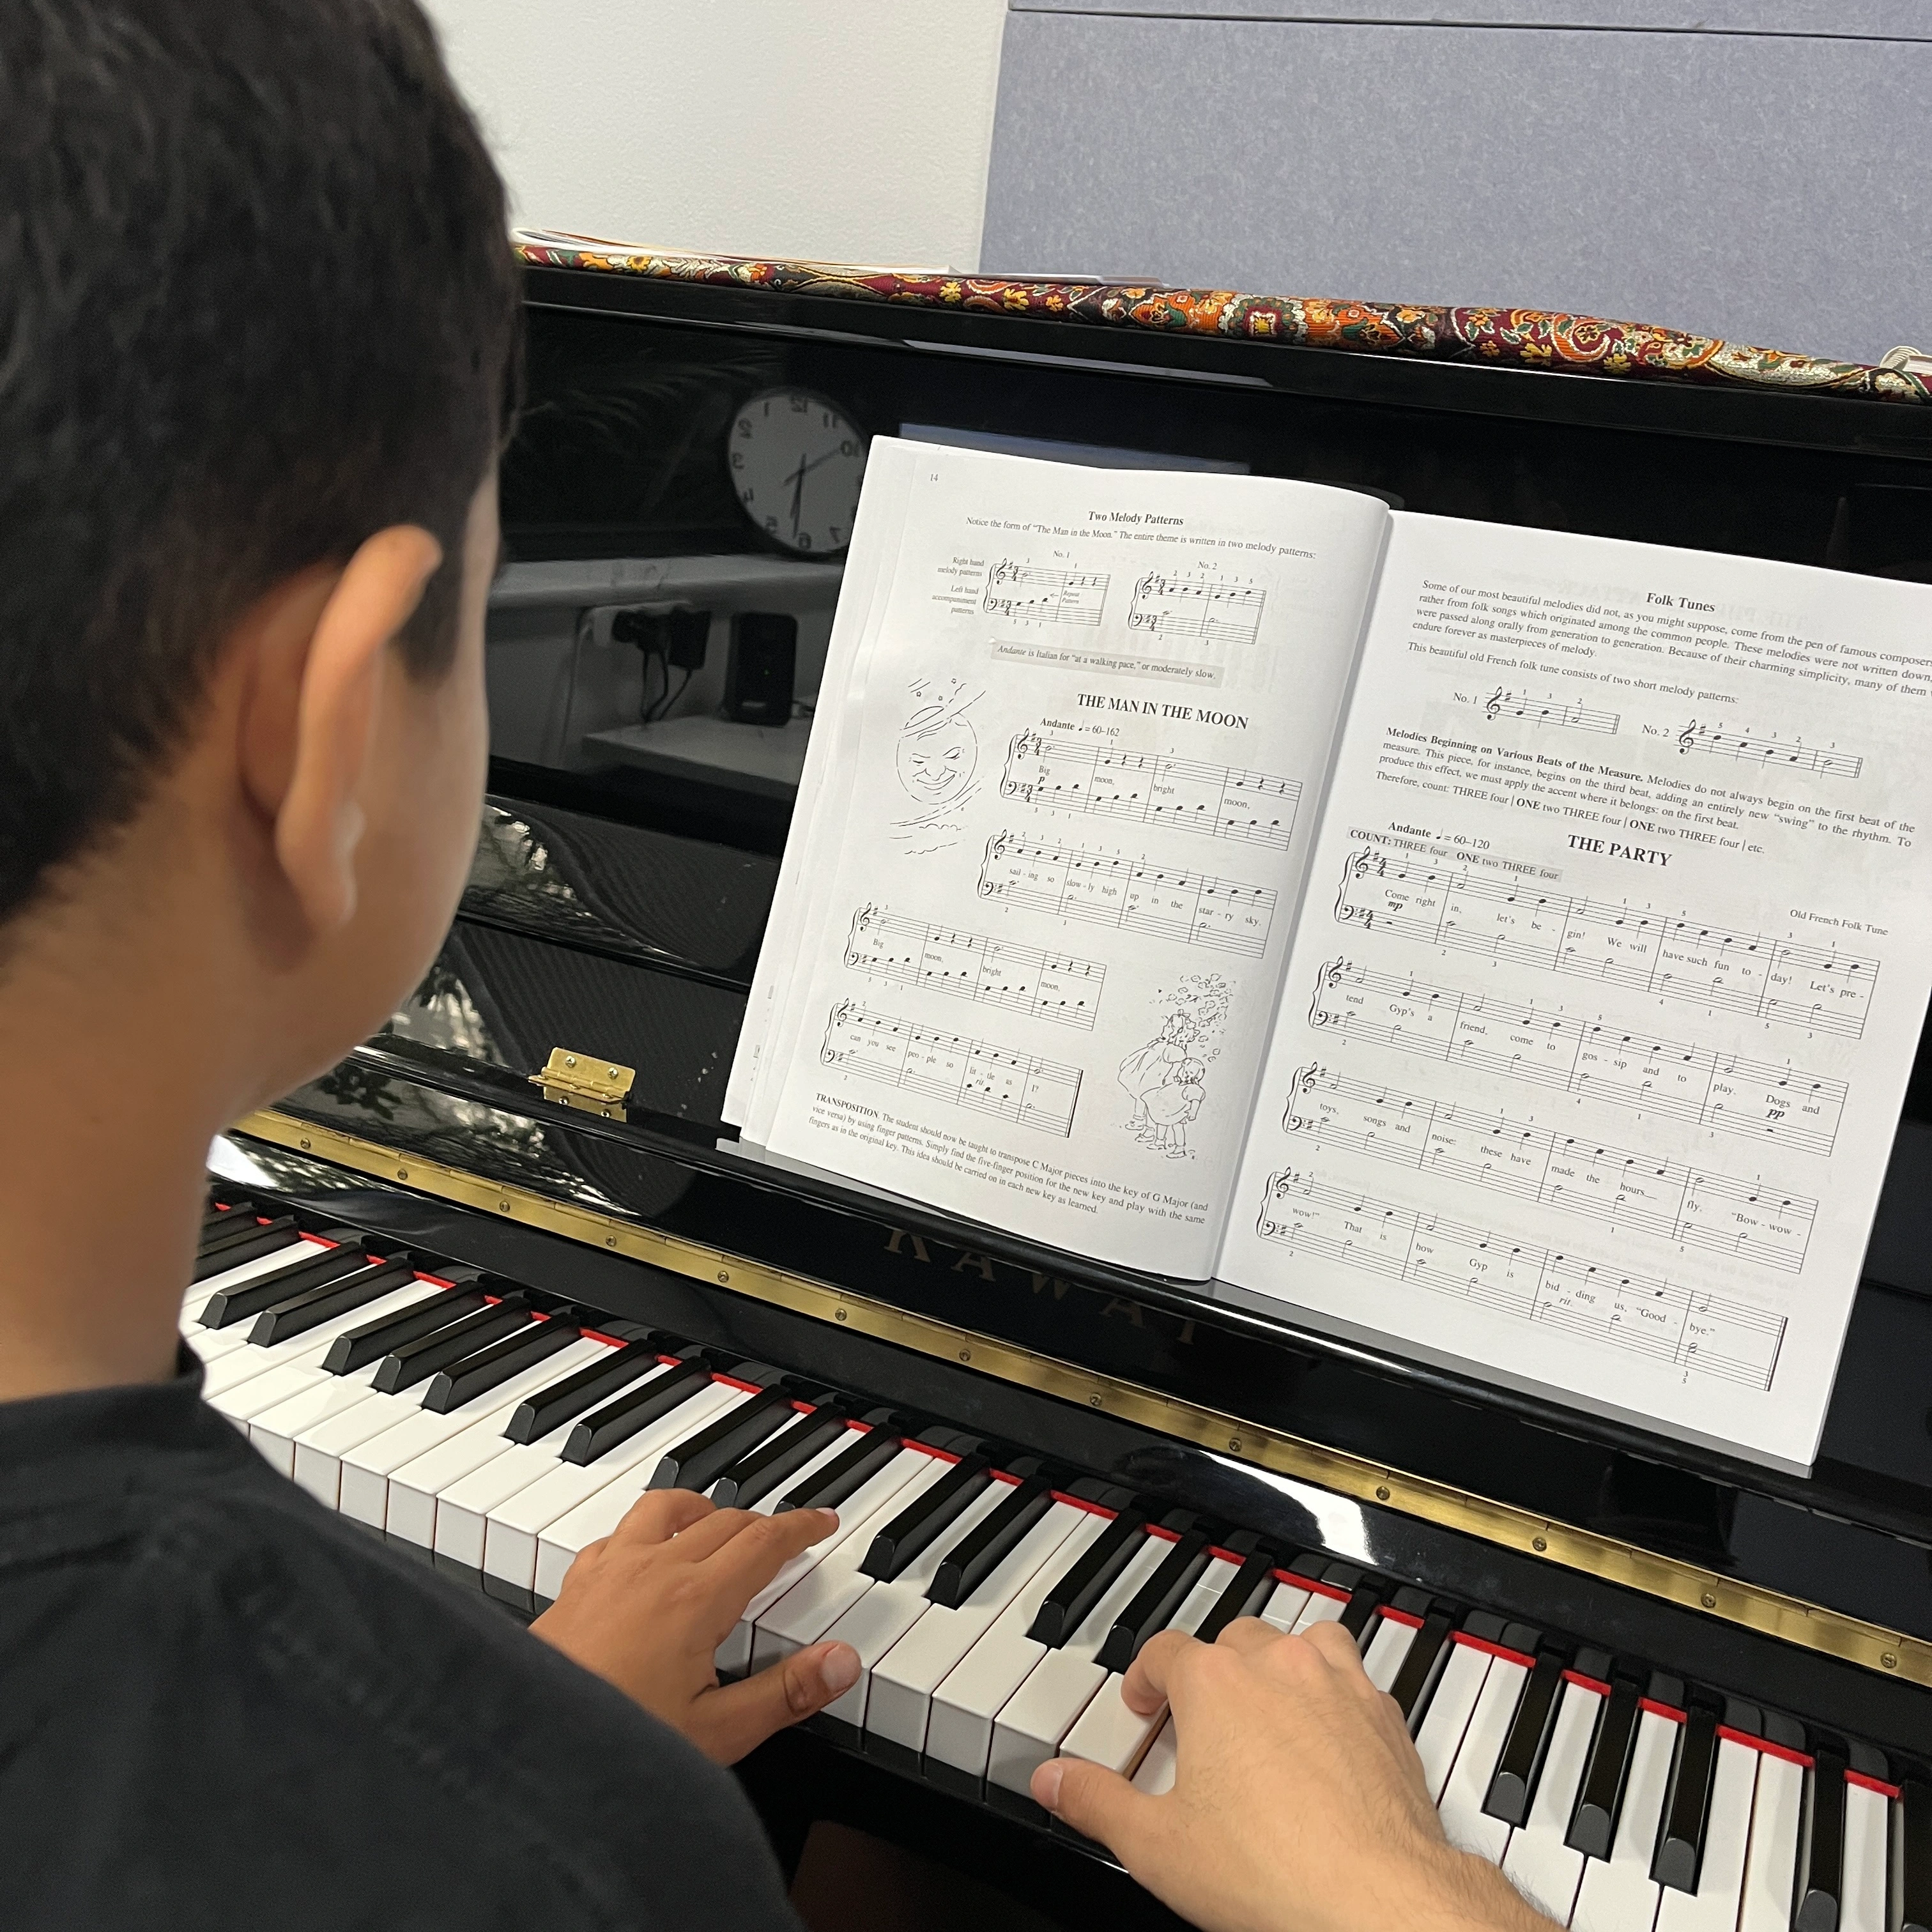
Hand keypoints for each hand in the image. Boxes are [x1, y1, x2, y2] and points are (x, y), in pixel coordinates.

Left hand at [532, 1487, 860, 1763]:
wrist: (527, 1748)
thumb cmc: (615, 1745)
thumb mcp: (717, 1733)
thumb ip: (786, 1693)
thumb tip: (841, 1660)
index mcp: (695, 1599)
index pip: (763, 1542)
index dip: (801, 1527)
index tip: (822, 1521)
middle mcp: (651, 1571)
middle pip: (721, 1520)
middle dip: (761, 1522)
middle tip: (785, 1534)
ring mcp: (607, 1573)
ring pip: (664, 1509)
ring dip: (699, 1508)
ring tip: (716, 1519)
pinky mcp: (574, 1587)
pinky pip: (615, 1534)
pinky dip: (642, 1529)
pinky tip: (639, 1552)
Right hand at [1031, 1618, 1556, 1931]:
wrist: (1379, 1902)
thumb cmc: (1274, 1872)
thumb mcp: (1156, 1847)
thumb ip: (1096, 1803)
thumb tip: (1051, 1781)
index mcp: (1216, 1683)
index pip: (1165, 1651)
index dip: (1146, 1677)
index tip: (1143, 1703)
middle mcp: (1279, 1666)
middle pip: (1232, 1640)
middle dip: (1210, 1671)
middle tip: (1197, 1716)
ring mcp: (1339, 1685)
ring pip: (1303, 1642)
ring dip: (1280, 1665)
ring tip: (1265, 1707)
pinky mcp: (1386, 1718)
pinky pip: (1356, 1681)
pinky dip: (1336, 1697)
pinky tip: (1327, 1740)